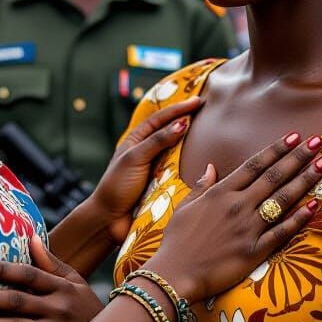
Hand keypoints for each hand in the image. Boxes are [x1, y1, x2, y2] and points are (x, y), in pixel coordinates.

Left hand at [88, 96, 203, 245]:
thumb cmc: (117, 186)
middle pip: (171, 133)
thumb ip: (157, 141)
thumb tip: (181, 124)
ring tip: (211, 134)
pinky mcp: (164, 186)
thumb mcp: (136, 158)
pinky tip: (205, 163)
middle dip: (187, 122)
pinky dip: (192, 167)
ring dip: (192, 145)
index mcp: (137, 141)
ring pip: (178, 153)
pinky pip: (181, 173)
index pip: (160, 119)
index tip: (198, 101)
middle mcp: (148, 152)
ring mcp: (156, 169)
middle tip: (209, 112)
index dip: (179, 109)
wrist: (110, 220)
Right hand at [145, 134, 321, 304]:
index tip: (294, 137)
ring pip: (282, 199)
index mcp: (220, 193)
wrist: (174, 274)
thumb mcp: (184, 207)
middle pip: (273, 177)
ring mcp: (248, 228)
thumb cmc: (176, 241)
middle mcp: (237, 206)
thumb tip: (211, 167)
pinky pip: (282, 232)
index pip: (254, 165)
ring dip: (304, 180)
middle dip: (298, 158)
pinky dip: (299, 218)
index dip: (276, 149)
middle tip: (318, 142)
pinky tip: (315, 206)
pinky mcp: (255, 251)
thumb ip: (202, 186)